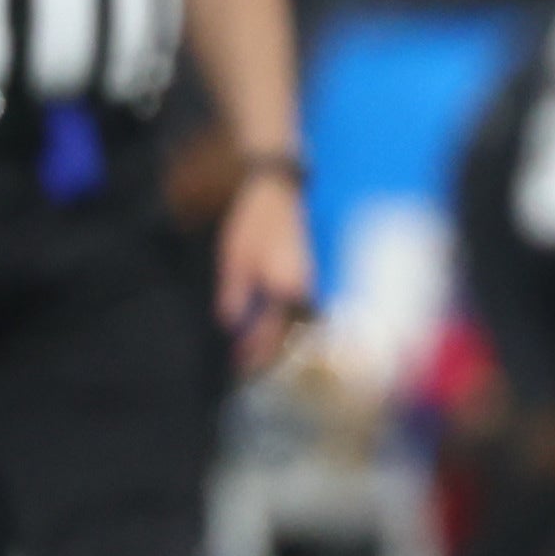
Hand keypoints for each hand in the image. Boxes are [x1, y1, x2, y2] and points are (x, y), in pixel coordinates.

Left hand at [215, 171, 315, 376]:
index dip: (255, 355)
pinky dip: (296, 321)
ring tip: (263, 347)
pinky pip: (311, 308)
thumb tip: (232, 326)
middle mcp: (311, 292)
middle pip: (294, 336)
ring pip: (305, 325)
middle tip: (249, 363)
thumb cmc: (257, 221)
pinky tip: (281, 323)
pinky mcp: (322, 276)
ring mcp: (321, 284)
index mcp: (288, 290)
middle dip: (271, 353)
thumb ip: (235, 294)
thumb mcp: (235, 258)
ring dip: (285, 339)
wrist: (286, 190)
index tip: (239, 366)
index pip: (272, 335)